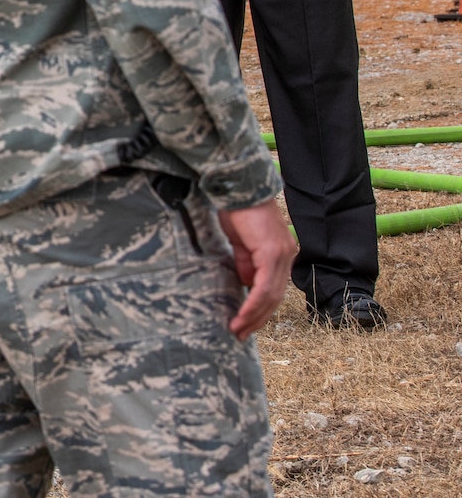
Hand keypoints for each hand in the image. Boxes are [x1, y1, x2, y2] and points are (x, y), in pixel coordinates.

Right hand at [217, 199, 296, 337]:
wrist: (237, 188)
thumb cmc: (236, 209)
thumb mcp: (239, 241)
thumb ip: (245, 261)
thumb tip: (245, 283)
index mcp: (280, 254)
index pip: (273, 289)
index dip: (260, 309)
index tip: (244, 323)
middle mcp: (286, 257)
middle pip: (276, 298)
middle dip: (258, 319)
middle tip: (241, 333)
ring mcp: (281, 255)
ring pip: (271, 296)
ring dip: (254, 316)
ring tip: (238, 329)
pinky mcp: (271, 253)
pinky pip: (263, 286)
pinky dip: (253, 303)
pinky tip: (243, 314)